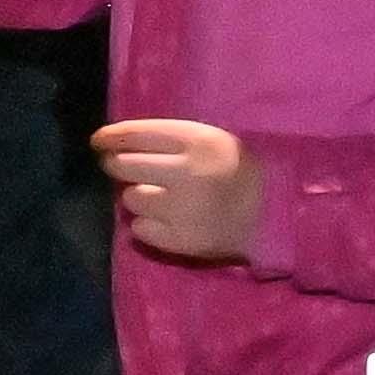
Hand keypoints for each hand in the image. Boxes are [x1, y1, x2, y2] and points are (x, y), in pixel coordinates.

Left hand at [97, 119, 261, 262]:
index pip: (136, 134)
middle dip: (117, 165)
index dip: (110, 136)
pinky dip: (145, 224)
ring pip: (131, 199)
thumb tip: (117, 142)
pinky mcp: (183, 240)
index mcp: (197, 141)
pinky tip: (162, 219)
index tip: (98, 141)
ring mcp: (183, 209)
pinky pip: (141, 230)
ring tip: (156, 197)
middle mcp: (186, 173)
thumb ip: (170, 139)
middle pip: (125, 165)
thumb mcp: (210, 140)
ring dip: (135, 196)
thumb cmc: (240, 170)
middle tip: (121, 168)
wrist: (276, 214)